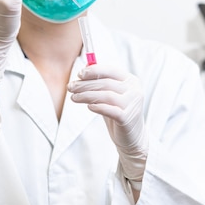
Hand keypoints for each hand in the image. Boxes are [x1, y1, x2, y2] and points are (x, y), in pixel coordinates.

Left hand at [68, 64, 147, 180]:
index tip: (79, 74)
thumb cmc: (118, 112)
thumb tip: (85, 67)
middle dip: (85, 84)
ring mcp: (132, 104)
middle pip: (106, 83)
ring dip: (87, 95)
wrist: (132, 137)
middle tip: (70, 87)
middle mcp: (134, 90)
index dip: (94, 71)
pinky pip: (110, 110)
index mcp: (131, 81)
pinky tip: (88, 107)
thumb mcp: (111, 94)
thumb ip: (101, 81)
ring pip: (106, 95)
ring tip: (74, 98)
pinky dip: (98, 107)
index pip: (111, 70)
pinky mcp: (127, 118)